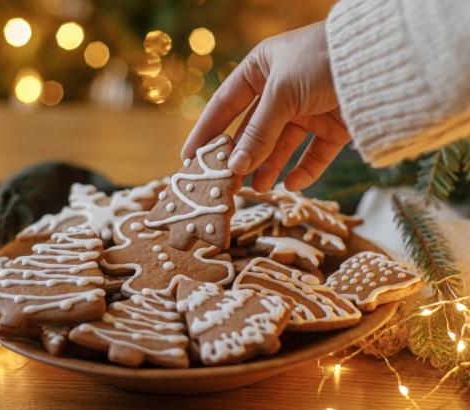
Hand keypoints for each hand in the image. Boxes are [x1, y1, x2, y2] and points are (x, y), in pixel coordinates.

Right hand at [181, 21, 349, 191]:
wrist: (380, 59)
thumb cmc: (320, 61)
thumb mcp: (281, 94)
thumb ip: (257, 133)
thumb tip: (234, 167)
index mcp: (261, 70)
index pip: (225, 105)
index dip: (206, 132)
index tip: (189, 159)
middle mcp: (282, 91)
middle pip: (252, 131)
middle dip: (239, 158)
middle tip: (224, 184)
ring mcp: (307, 110)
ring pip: (281, 147)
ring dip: (268, 168)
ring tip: (257, 189)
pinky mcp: (332, 128)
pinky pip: (313, 155)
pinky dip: (303, 171)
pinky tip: (290, 184)